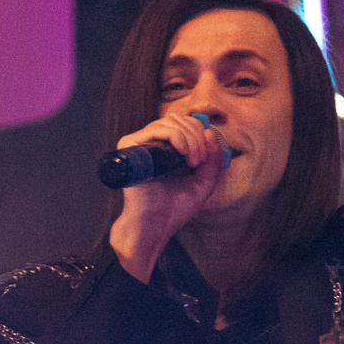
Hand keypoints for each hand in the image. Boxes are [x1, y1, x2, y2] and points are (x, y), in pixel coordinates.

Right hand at [108, 112, 230, 282]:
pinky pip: (157, 129)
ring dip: (189, 137)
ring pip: (170, 121)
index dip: (200, 134)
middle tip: (199, 160)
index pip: (184, 123)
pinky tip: (183, 153)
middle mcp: (151, 144)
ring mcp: (139, 144)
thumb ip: (212, 159)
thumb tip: (209, 132)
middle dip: (196, 136)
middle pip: (178, 119)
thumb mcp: (203, 181)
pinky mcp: (130, 147)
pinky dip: (176, 136)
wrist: (155, 225)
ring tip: (192, 161)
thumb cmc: (174, 209)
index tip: (205, 158)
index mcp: (166, 149)